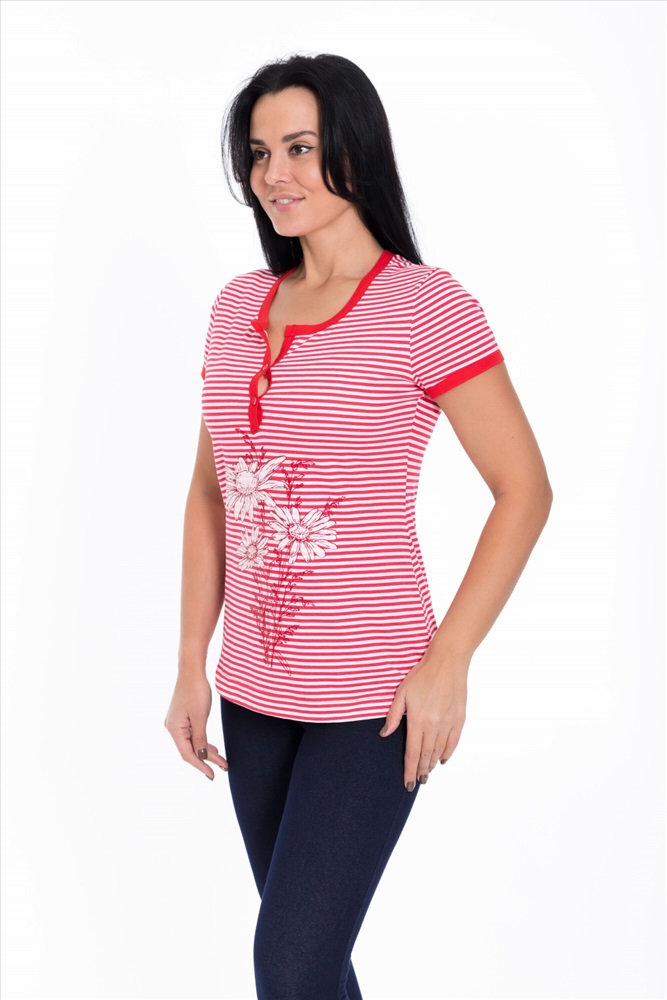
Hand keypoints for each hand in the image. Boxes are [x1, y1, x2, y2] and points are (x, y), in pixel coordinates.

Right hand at [164, 674, 228, 780]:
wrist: (191, 670)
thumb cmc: (196, 690)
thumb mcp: (200, 716)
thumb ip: (200, 737)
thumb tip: (202, 755)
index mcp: (174, 729)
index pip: (187, 754)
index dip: (200, 766)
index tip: (212, 775)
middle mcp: (172, 728)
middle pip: (190, 750)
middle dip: (207, 759)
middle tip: (224, 767)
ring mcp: (176, 723)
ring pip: (192, 743)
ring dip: (206, 751)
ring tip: (221, 760)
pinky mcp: (182, 718)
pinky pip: (192, 735)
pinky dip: (202, 741)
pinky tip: (212, 747)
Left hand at [379, 650, 468, 791]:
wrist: (448, 661)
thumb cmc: (422, 674)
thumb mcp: (402, 692)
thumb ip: (394, 715)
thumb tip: (385, 734)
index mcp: (418, 720)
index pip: (412, 753)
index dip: (409, 770)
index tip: (408, 783)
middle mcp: (434, 725)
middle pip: (426, 756)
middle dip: (421, 771)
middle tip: (418, 781)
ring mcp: (448, 723)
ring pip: (439, 751)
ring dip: (432, 764)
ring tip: (427, 773)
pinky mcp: (459, 719)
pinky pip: (453, 742)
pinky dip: (447, 753)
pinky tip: (442, 759)